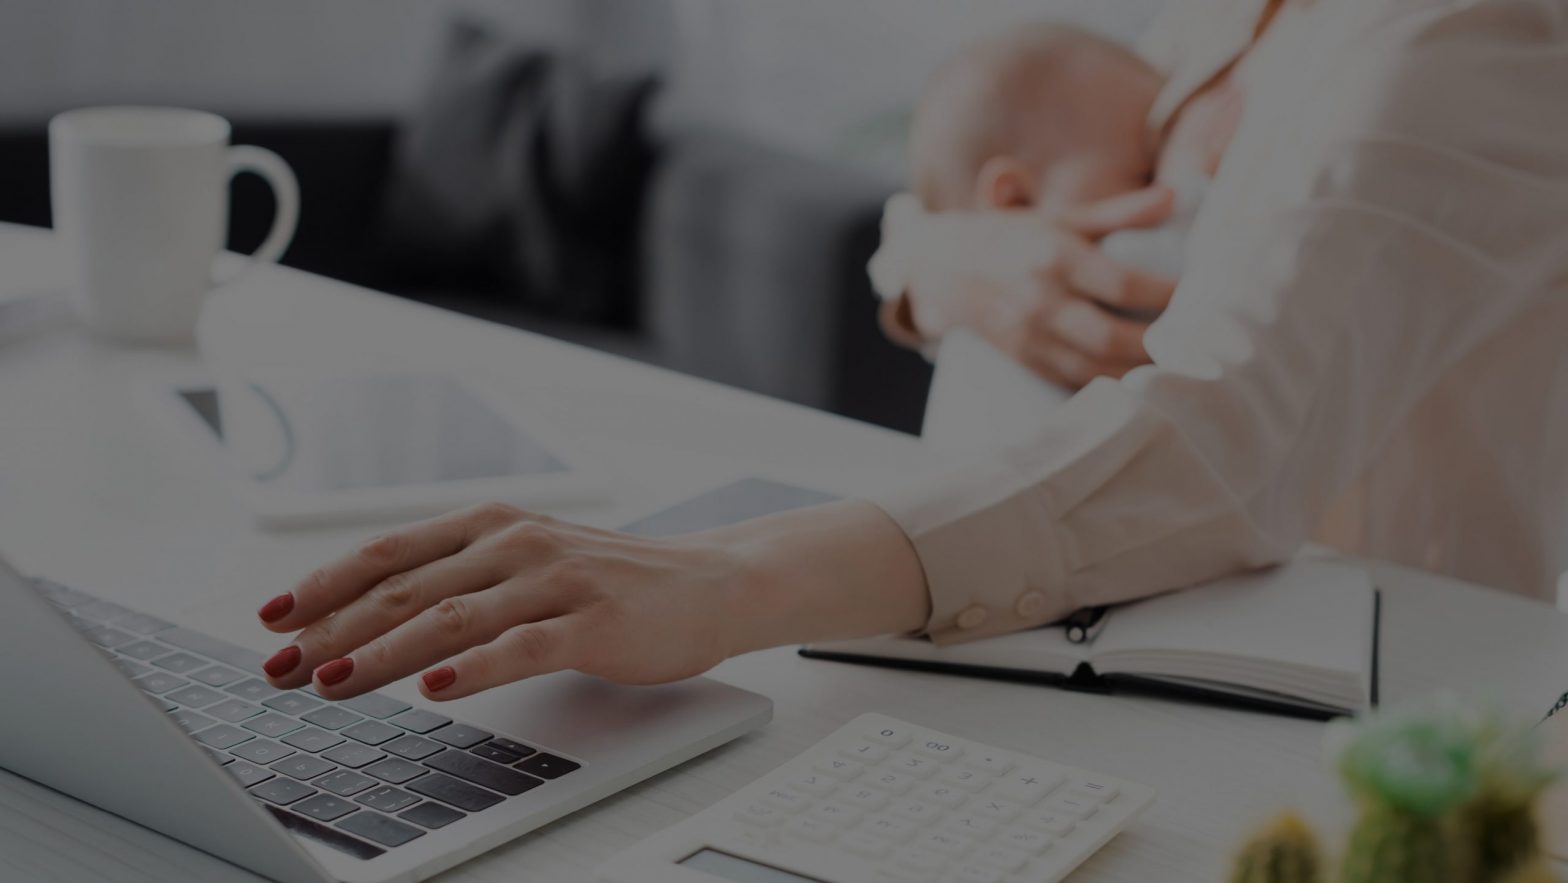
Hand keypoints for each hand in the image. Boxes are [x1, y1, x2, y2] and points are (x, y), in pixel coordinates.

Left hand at [256, 500, 928, 700]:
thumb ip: (459, 578)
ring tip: (335, 683)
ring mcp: (555, 581)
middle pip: (405, 587)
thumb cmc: (611, 579)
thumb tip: (369, 613)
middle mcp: (516, 543)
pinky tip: (436, 688)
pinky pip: (522, 646)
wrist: (712, 582)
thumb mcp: (528, 561)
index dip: (323, 584)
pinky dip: (472, 668)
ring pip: (452, 617)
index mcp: (492, 524)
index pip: (389, 552)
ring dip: (384, 651)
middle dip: (332, 630)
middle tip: (281, 669)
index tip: (271, 619)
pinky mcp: (592, 623)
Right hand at [905, 187, 1176, 388]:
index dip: (1167, 295)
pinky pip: (1076, 381)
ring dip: (1141, 373)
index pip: (1122, 283)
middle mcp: (1041, 300)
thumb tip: (1173, 197)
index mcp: (1055, 256)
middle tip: (1200, 345)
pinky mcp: (1026, 360)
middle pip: (1111, 336)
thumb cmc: (1012, 237)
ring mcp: (1030, 336)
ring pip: (1095, 367)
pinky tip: (1144, 384)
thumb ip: (1118, 212)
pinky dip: (1113, 385)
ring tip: (1181, 369)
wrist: (940, 269)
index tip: (1204, 296)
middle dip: (1159, 345)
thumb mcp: (1060, 217)